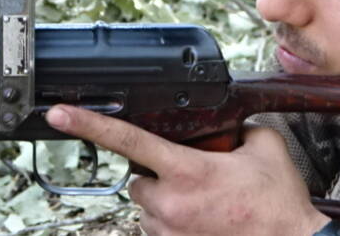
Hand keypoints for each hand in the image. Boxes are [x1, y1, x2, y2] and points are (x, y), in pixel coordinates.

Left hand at [45, 105, 330, 235]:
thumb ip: (243, 129)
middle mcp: (171, 204)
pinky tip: (204, 215)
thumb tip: (236, 127)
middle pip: (137, 178)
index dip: (92, 124)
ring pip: (148, 206)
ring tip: (203, 198)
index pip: (131, 141)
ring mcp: (171, 231)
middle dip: (155, 172)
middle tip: (187, 171)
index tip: (63, 115)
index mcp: (189, 171)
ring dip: (166, 197)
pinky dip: (175, 218)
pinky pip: (161, 228)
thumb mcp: (267, 148)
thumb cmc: (276, 204)